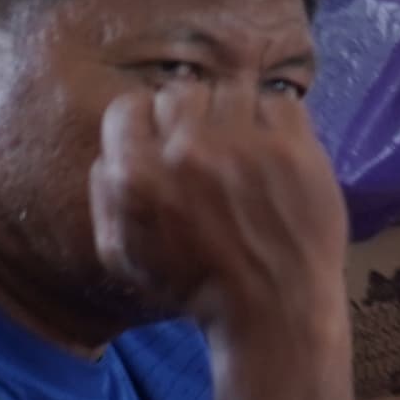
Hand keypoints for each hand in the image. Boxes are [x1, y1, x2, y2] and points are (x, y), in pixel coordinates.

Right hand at [92, 77, 347, 335]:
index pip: (129, 107)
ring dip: (237, 115)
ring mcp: (244, 146)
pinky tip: (276, 151)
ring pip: (232, 92)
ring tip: (246, 148)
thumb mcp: (122, 253)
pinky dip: (279, 120)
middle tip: (211, 146)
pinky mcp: (294, 149)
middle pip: (181, 93)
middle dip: (192, 117)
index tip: (166, 137)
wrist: (275, 308)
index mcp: (136, 176)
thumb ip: (105, 195)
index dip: (148, 120)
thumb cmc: (195, 287)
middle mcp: (186, 152)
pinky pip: (281, 102)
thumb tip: (109, 150)